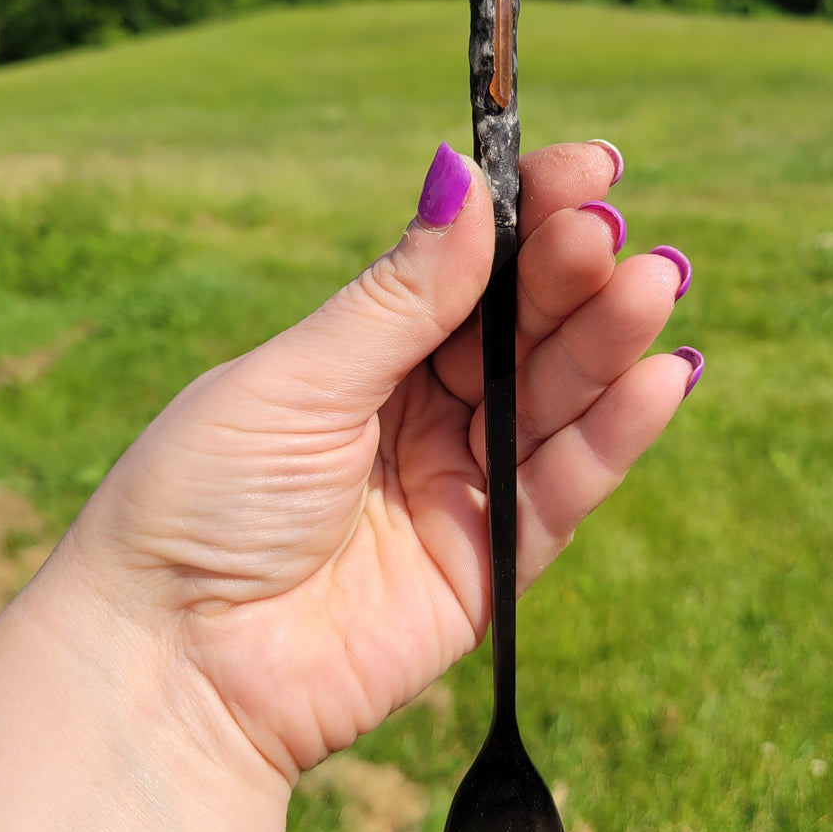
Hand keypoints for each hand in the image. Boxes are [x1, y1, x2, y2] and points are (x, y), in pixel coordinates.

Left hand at [68, 141, 698, 782]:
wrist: (171, 664)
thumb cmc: (203, 500)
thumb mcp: (299, 380)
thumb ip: (399, 296)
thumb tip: (461, 173)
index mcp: (365, 355)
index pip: (467, 272)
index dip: (527, 219)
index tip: (588, 167)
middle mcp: (421, 412)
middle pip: (519, 331)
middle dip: (569, 277)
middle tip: (611, 228)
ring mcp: (460, 487)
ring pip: (553, 402)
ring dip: (607, 343)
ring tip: (651, 284)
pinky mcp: (491, 566)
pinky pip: (562, 490)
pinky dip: (614, 437)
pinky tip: (661, 377)